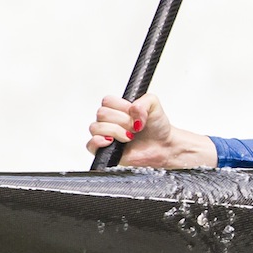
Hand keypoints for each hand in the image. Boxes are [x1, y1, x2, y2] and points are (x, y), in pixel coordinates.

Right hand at [87, 93, 216, 167]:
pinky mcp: (105, 151)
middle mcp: (110, 121)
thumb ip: (144, 100)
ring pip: (96, 127)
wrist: (163, 147)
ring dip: (115, 131)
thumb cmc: (157, 128)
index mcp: (117, 108)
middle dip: (122, 121)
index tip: (134, 114)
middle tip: (135, 128)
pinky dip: (98, 142)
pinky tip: (112, 142)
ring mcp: (106, 136)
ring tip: (129, 137)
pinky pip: (90, 145)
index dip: (122, 107)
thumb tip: (132, 109)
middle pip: (102, 113)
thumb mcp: (155, 106)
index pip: (107, 101)